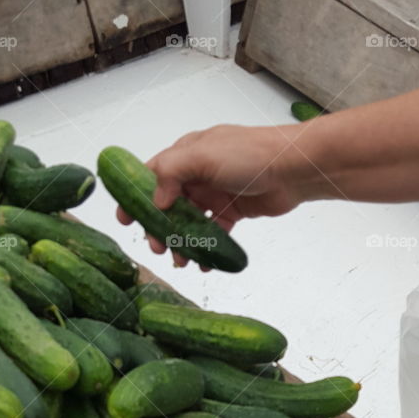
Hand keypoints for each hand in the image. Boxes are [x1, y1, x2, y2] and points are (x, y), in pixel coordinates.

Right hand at [117, 124, 302, 265]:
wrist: (293, 169)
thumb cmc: (250, 154)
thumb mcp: (203, 155)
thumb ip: (172, 172)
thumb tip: (156, 200)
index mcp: (187, 154)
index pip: (151, 174)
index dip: (135, 197)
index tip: (124, 219)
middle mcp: (198, 173)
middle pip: (168, 204)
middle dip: (159, 228)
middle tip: (157, 248)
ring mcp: (215, 193)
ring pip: (189, 222)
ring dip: (181, 242)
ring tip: (180, 261)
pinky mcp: (232, 211)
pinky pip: (212, 233)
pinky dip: (205, 248)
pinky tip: (203, 263)